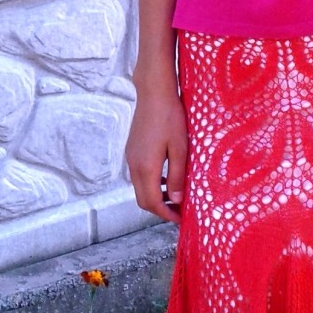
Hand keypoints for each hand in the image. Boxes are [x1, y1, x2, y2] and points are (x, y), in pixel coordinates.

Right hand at [124, 82, 187, 225]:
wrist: (153, 93)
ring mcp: (131, 158)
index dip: (166, 214)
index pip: (152, 202)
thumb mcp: (180, 149)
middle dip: (160, 210)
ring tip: (176, 197)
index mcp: (146, 168)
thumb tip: (176, 200)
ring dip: (156, 197)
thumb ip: (177, 176)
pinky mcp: (132, 151)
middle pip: (143, 200)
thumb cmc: (170, 117)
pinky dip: (152, 185)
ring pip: (140, 189)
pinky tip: (167, 179)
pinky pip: (140, 176)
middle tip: (179, 212)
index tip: (180, 219)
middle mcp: (134, 166)